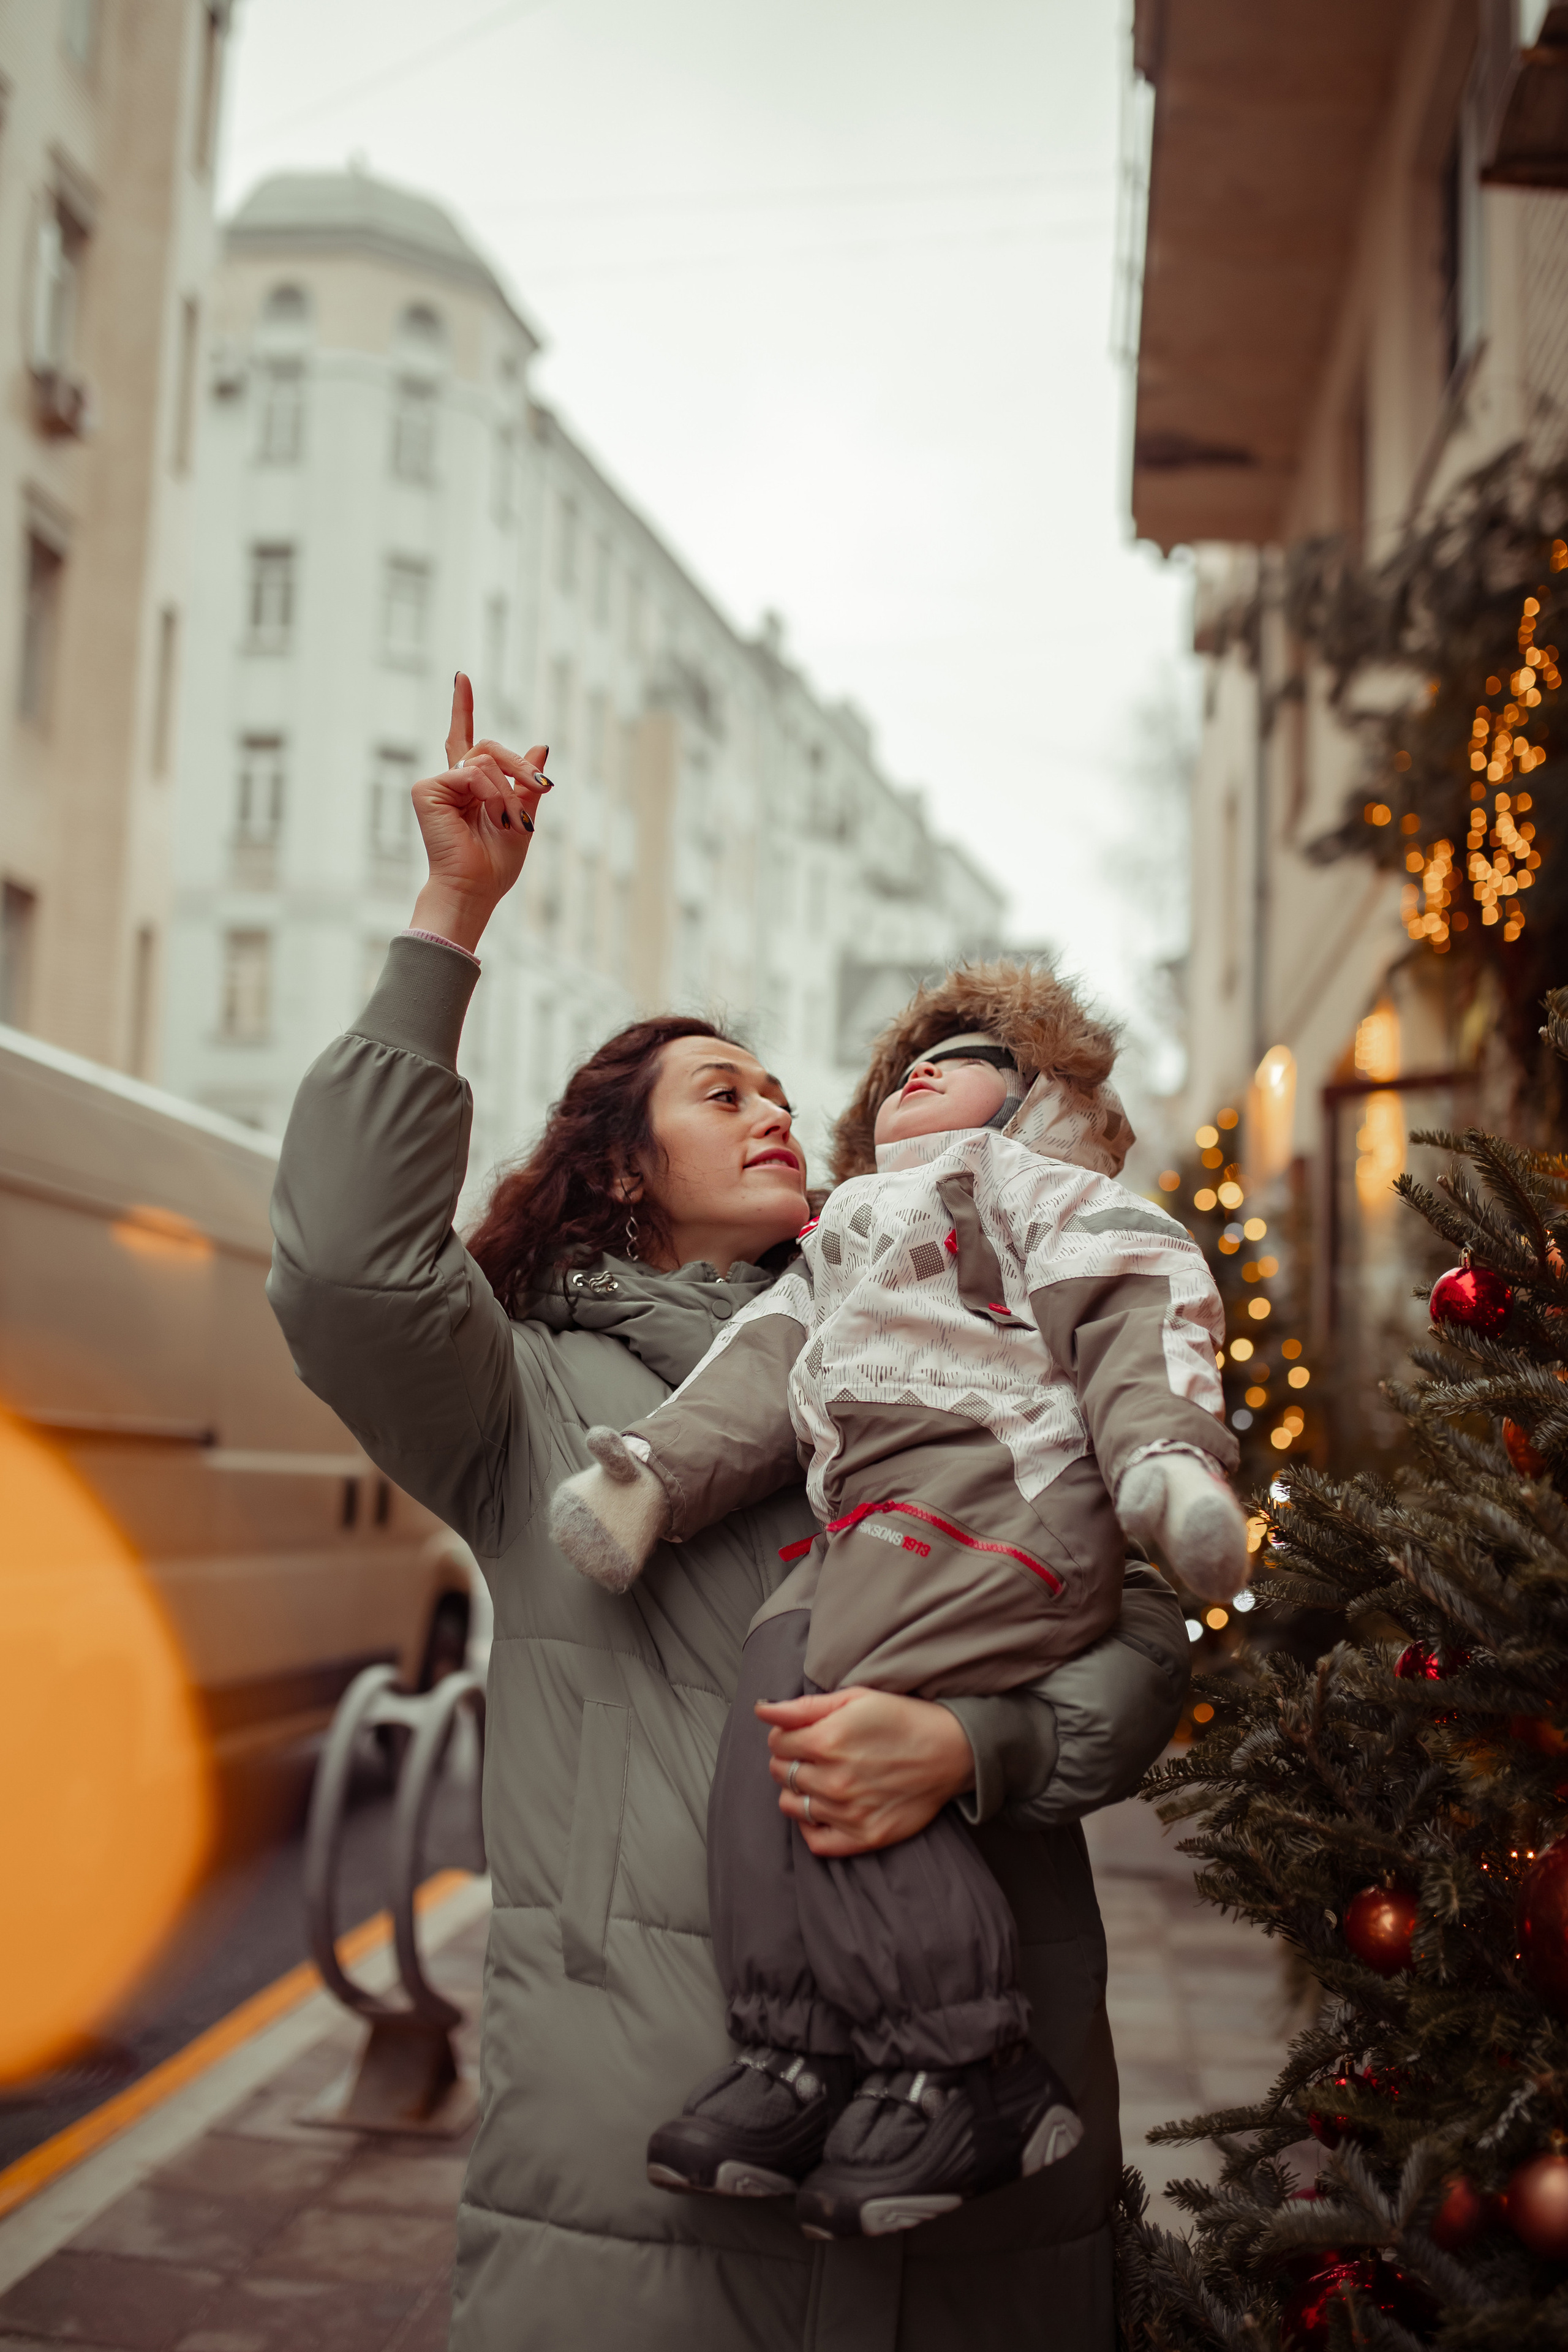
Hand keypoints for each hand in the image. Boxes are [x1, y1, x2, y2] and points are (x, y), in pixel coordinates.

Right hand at [408, 672, 551, 952]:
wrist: (475, 888)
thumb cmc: (495, 864)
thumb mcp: (524, 819)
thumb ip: (528, 783)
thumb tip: (540, 747)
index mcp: (469, 787)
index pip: (464, 740)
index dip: (462, 708)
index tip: (461, 677)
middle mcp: (450, 781)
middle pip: (491, 749)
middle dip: (520, 768)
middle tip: (542, 787)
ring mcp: (436, 784)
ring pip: (486, 761)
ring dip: (508, 792)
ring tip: (507, 821)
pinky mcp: (425, 789)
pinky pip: (474, 773)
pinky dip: (491, 794)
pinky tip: (489, 815)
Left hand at [757, 1686, 974, 1857]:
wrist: (951, 1751)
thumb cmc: (902, 1719)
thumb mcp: (855, 1698)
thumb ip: (802, 1707)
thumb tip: (761, 1709)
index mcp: (827, 1740)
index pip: (776, 1742)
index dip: (784, 1734)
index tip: (800, 1733)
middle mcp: (834, 1780)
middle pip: (781, 1772)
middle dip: (790, 1760)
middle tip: (813, 1753)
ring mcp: (848, 1812)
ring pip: (791, 1805)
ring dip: (798, 1791)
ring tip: (820, 1779)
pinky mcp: (864, 1837)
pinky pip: (815, 1842)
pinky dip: (812, 1826)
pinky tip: (825, 1808)